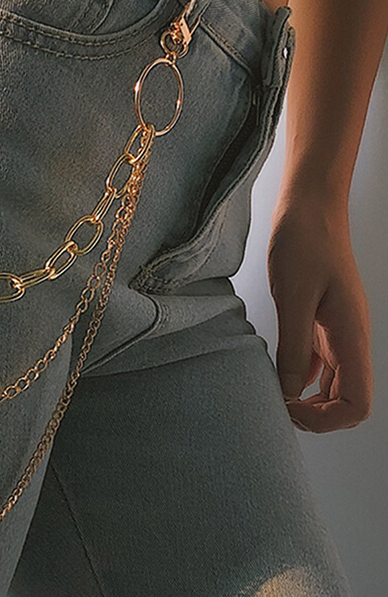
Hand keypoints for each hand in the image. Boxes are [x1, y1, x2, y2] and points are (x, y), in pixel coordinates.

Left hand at [268, 192, 371, 432]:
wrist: (309, 209)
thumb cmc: (304, 243)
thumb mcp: (293, 298)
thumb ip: (293, 348)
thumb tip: (288, 392)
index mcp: (351, 336)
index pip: (357, 404)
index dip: (325, 419)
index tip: (288, 406)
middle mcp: (349, 339)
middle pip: (346, 401)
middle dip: (314, 414)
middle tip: (275, 403)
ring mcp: (336, 332)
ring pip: (331, 384)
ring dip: (305, 397)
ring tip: (271, 389)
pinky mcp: (320, 322)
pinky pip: (316, 363)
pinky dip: (298, 374)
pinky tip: (273, 367)